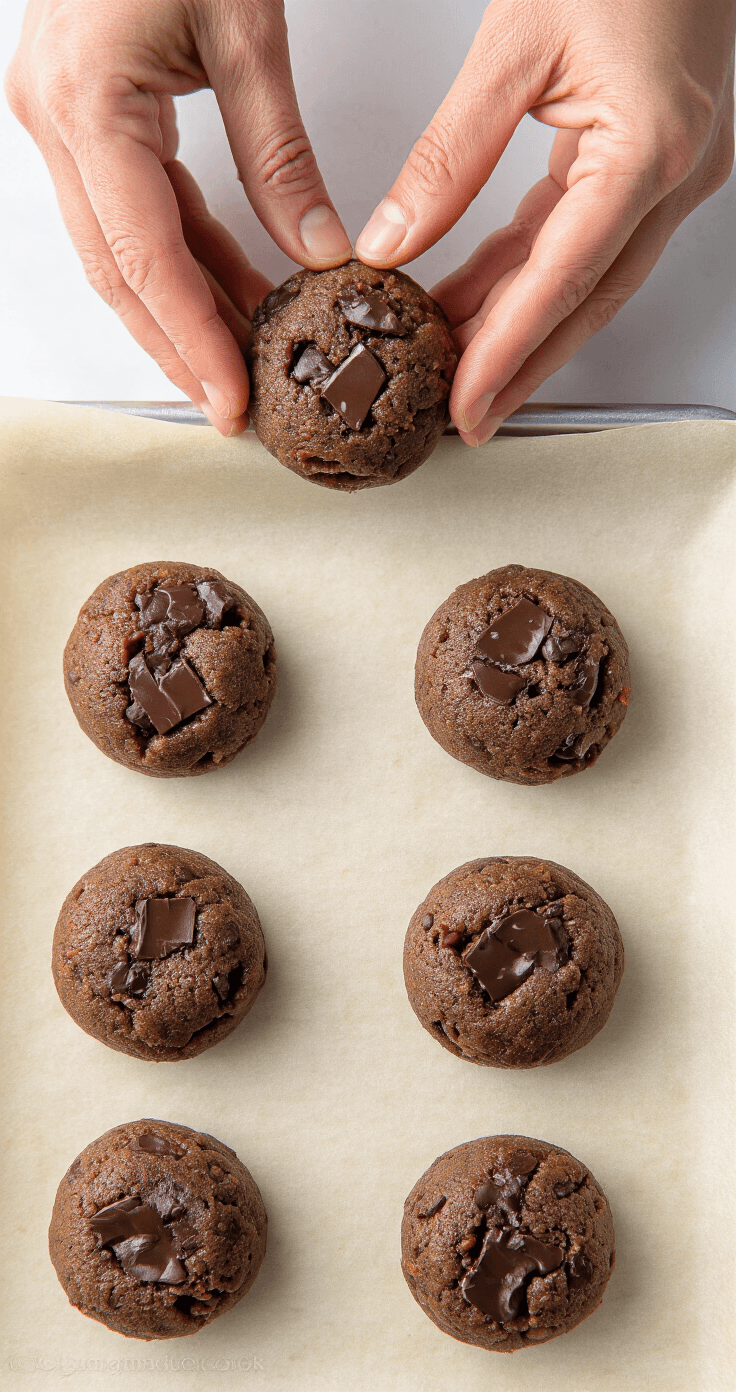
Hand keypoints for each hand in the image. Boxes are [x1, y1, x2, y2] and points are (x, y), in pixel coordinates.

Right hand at [5, 0, 351, 434]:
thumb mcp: (246, 33)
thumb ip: (281, 156)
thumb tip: (320, 254)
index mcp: (89, 102)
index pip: (145, 257)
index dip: (191, 339)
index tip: (232, 398)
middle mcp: (58, 121)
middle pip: (121, 274)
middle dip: (180, 347)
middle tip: (235, 409)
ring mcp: (61, 122)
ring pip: (121, 254)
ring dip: (181, 314)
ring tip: (240, 369)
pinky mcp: (84, 118)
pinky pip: (131, 214)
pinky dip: (181, 261)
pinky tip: (228, 297)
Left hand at [355, 0, 734, 443]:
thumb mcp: (515, 42)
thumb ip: (450, 153)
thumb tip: (394, 240)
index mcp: (648, 149)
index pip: (562, 279)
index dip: (508, 351)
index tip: (464, 402)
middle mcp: (675, 174)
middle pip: (585, 302)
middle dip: (519, 365)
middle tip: (462, 417)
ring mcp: (675, 171)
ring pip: (588, 278)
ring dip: (522, 326)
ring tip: (458, 368)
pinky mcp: (657, 158)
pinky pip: (588, 237)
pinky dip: (533, 273)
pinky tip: (483, 300)